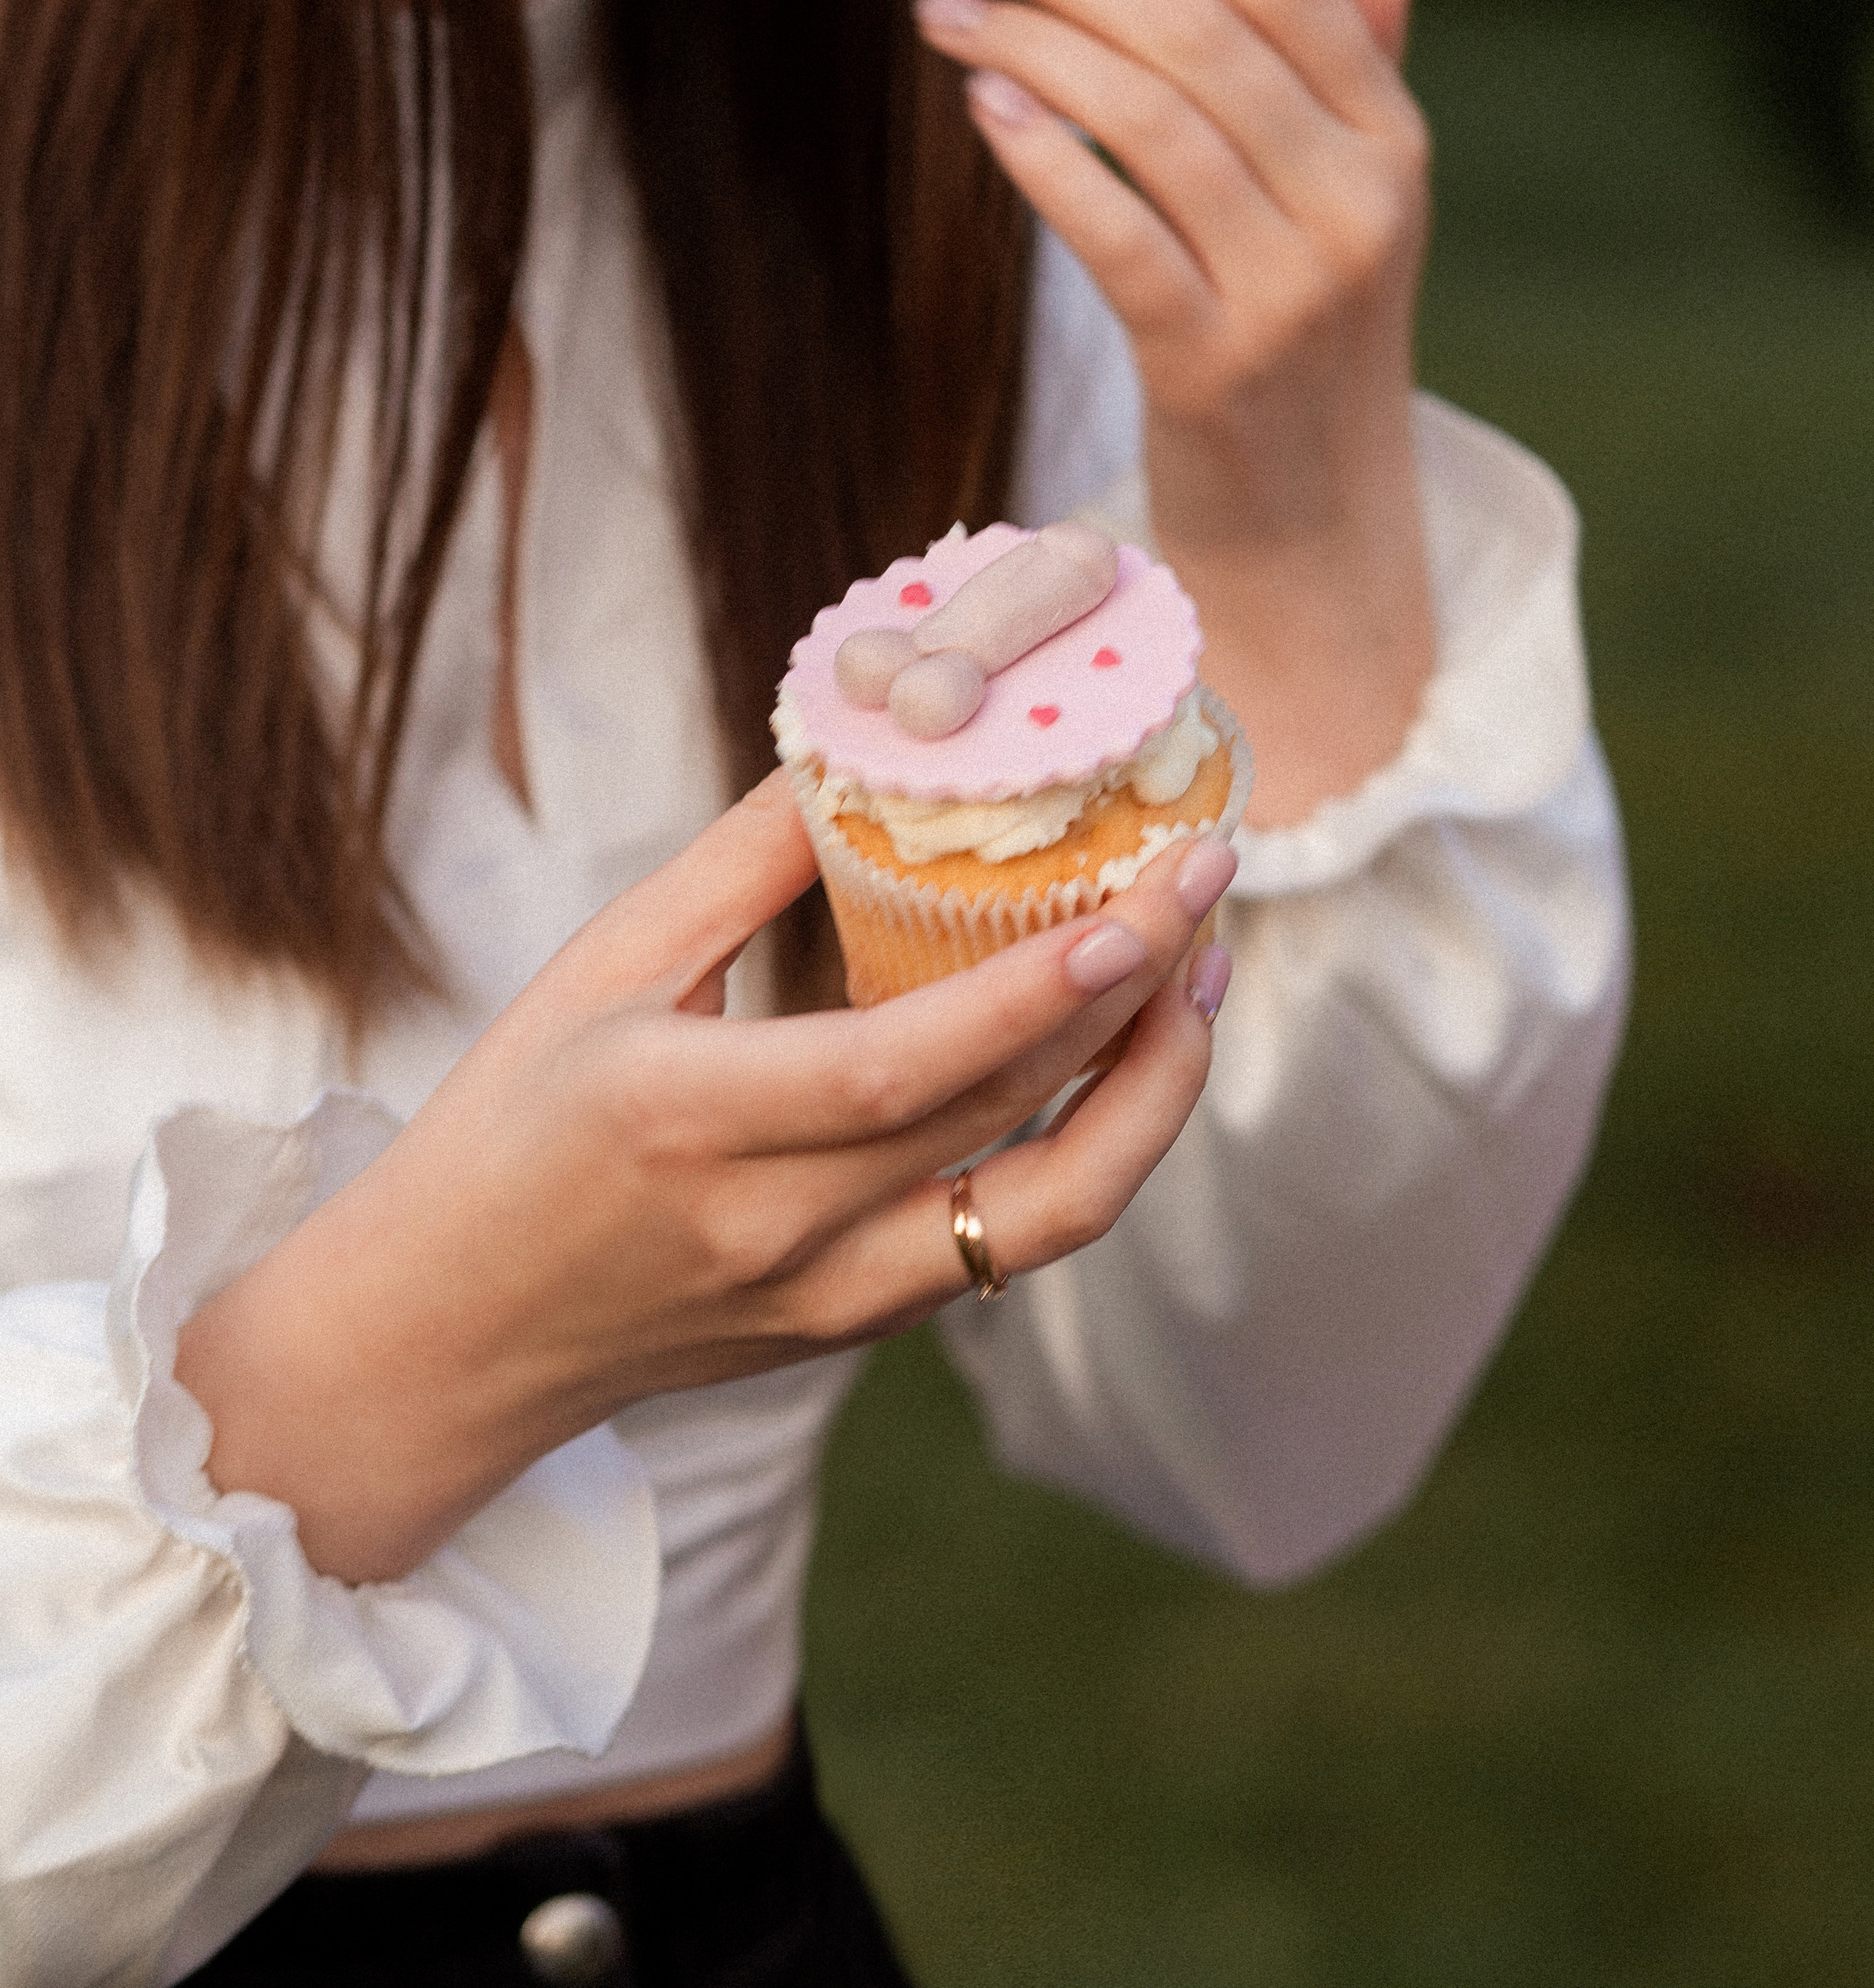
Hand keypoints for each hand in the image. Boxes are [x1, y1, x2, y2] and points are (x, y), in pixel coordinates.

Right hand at [178, 773, 1234, 1580]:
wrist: (440, 1341)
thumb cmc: (504, 1130)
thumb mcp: (600, 970)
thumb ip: (739, 867)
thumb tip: (864, 758)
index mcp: (693, 1120)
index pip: (909, 1068)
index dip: (1046, 991)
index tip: (1149, 903)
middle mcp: (776, 1230)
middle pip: (1010, 1126)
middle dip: (1138, 1004)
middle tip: (1208, 881)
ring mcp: (825, 1300)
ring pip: (1045, 1218)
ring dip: (1147, 1100)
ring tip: (1197, 982)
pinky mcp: (850, 1331)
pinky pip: (1001, 1245)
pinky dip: (1080, 1150)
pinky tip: (1111, 1061)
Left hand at [916, 0, 1438, 821]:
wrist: (1314, 524)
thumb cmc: (1309, 330)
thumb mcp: (1352, 192)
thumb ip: (1365, 48)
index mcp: (1393, 142)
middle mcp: (1359, 207)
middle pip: (1202, 40)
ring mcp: (1293, 293)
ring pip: (1150, 123)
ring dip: (1031, 47)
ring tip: (943, 8)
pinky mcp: (1214, 368)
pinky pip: (1118, 237)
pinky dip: (1047, 159)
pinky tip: (982, 105)